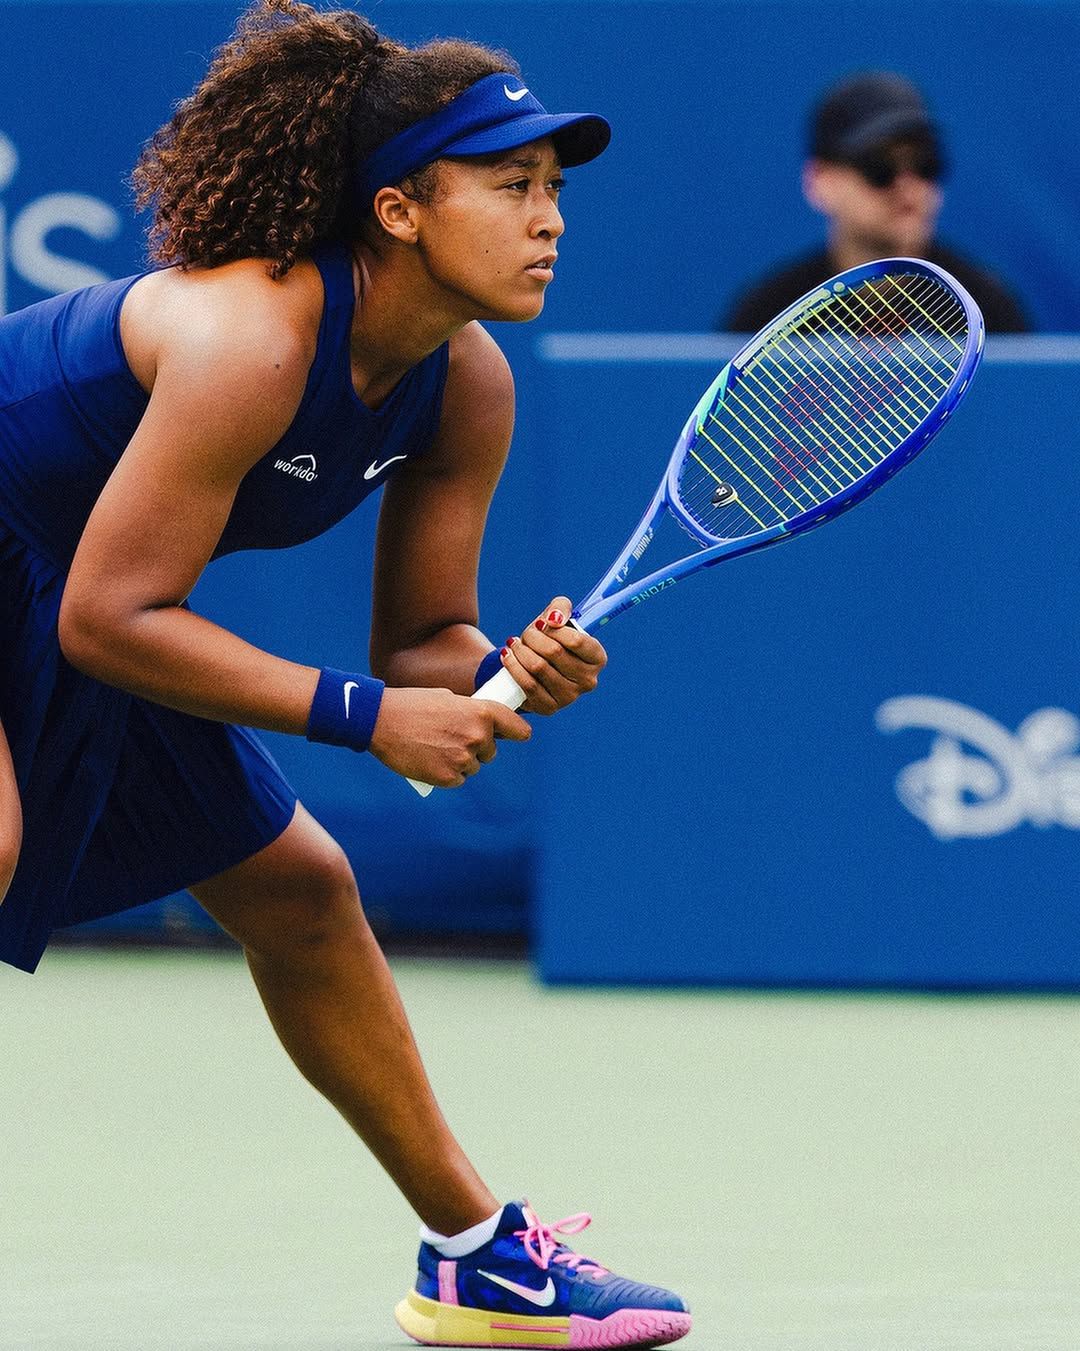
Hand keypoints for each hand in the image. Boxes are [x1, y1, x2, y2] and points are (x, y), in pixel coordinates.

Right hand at [369, 686, 530, 787]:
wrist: (381, 721)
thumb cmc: (412, 705)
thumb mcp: (449, 699)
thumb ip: (470, 713)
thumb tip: (482, 726)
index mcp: (482, 712)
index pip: (517, 729)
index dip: (517, 732)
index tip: (518, 735)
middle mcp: (478, 736)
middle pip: (491, 752)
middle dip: (477, 748)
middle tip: (451, 739)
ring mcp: (463, 759)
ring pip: (473, 767)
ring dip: (460, 762)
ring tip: (435, 748)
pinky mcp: (448, 778)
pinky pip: (457, 780)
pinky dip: (447, 774)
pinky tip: (430, 760)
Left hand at [498, 596, 606, 715]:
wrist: (529, 667)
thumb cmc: (547, 641)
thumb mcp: (556, 618)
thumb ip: (560, 608)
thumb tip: (554, 618)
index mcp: (597, 658)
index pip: (577, 640)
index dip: (554, 629)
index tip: (542, 623)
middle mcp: (588, 681)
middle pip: (554, 652)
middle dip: (533, 637)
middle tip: (526, 634)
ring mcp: (569, 697)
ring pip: (538, 667)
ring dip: (520, 650)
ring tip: (514, 644)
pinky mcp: (549, 708)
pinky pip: (527, 684)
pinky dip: (513, 666)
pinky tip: (508, 656)